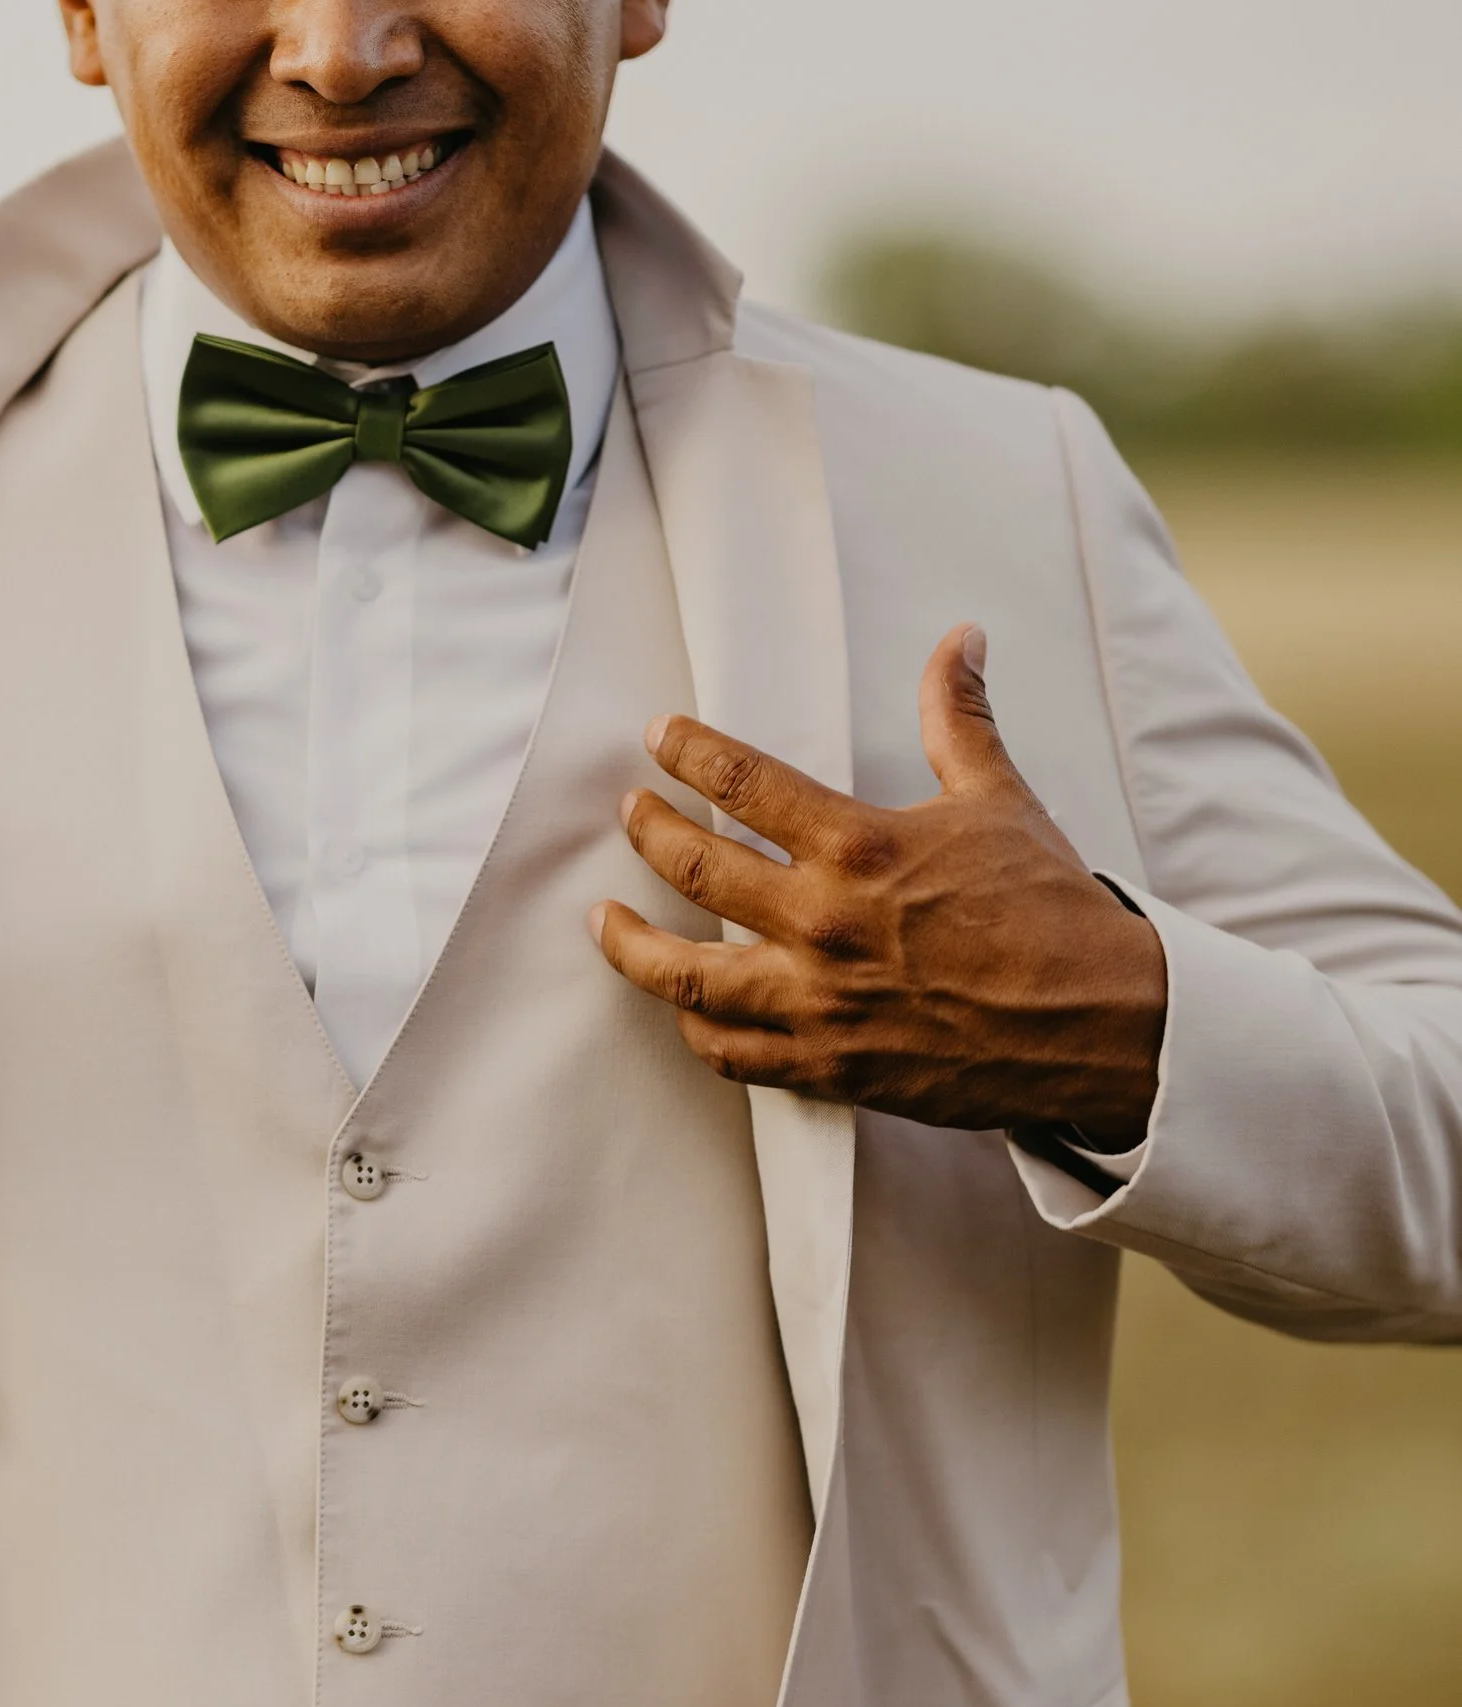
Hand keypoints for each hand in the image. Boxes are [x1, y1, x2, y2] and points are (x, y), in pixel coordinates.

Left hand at [588, 626, 1166, 1144]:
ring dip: (631, 945)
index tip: (661, 738)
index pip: (741, 783)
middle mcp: (823, 925)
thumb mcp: (1000, 800)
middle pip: (693, 871)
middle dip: (649, 832)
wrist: (1102, 1025)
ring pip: (685, 976)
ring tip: (603, 920)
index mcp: (859, 848)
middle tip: (631, 813)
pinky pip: (732, 1053)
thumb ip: (957, 718)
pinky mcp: (830, 1066)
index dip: (689, 753)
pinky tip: (681, 1006)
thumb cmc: (1052, 910)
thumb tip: (958, 640)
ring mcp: (819, 1003)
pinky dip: (696, 1027)